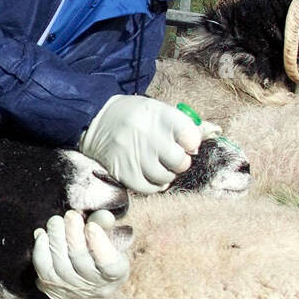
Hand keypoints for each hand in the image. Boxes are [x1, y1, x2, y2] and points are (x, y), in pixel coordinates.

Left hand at [32, 209, 130, 298]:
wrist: (85, 273)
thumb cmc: (100, 247)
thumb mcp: (109, 235)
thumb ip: (104, 225)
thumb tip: (104, 216)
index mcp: (117, 273)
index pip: (109, 264)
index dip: (99, 245)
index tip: (91, 225)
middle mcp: (97, 287)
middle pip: (81, 261)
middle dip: (73, 235)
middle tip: (70, 215)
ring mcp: (73, 290)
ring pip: (61, 265)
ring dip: (56, 238)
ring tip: (56, 221)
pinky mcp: (53, 289)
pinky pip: (43, 269)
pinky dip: (40, 250)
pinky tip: (42, 234)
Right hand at [78, 95, 202, 193]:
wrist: (95, 120)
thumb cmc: (134, 116)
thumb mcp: (157, 110)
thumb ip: (182, 125)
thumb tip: (204, 141)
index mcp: (159, 115)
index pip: (190, 136)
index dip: (191, 143)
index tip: (186, 143)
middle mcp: (146, 134)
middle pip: (179, 161)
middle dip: (180, 162)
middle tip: (172, 158)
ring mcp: (133, 154)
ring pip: (164, 177)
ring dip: (166, 174)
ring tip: (158, 165)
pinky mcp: (122, 171)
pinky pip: (147, 188)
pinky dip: (152, 185)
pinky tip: (149, 175)